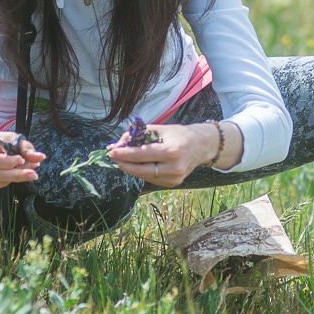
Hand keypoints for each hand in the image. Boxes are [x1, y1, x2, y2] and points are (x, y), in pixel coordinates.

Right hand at [0, 131, 45, 191]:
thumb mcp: (6, 137)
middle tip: (34, 173)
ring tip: (28, 171)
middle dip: (17, 174)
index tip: (23, 159)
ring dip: (15, 177)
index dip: (9, 162)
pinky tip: (14, 174)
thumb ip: (24, 146)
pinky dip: (8, 181)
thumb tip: (40, 157)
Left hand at [107, 122, 243, 187]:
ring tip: (123, 157)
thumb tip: (119, 142)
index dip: (125, 153)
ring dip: (130, 167)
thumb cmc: (180, 134)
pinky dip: (141, 171)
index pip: (142, 154)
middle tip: (112, 156)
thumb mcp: (161, 129)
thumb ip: (140, 135)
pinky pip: (150, 179)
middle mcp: (174, 168)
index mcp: (173, 151)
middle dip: (123, 163)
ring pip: (143, 176)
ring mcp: (174, 179)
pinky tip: (137, 163)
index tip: (111, 151)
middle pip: (140, 169)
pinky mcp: (172, 184)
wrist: (202, 146)